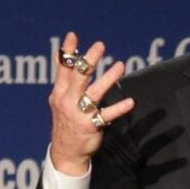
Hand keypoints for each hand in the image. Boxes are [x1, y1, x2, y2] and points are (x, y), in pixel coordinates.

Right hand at [48, 32, 134, 175]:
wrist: (65, 153)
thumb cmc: (66, 121)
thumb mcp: (60, 99)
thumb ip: (65, 80)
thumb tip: (70, 56)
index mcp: (59, 93)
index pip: (62, 69)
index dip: (67, 52)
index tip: (72, 35)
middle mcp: (67, 101)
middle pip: (78, 77)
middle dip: (88, 60)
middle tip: (100, 45)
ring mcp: (78, 114)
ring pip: (94, 93)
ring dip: (108, 78)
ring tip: (121, 65)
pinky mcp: (90, 126)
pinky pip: (107, 115)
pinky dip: (119, 108)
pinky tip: (130, 102)